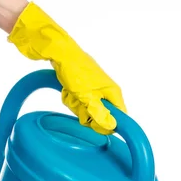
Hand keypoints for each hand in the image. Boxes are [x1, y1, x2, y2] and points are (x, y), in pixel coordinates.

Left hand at [8, 2, 126, 134]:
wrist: (60, 53)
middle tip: (79, 102)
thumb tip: (112, 127)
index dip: (107, 124)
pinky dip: (72, 99)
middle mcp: (107, 92)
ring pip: (88, 109)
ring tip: (72, 94)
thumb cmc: (75, 71)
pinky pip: (80, 101)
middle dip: (87, 113)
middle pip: (101, 116)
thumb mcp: (86, 97)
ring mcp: (96, 89)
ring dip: (77, 105)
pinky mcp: (85, 87)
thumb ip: (99, 113)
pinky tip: (68, 91)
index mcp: (113, 93)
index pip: (120, 117)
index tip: (94, 124)